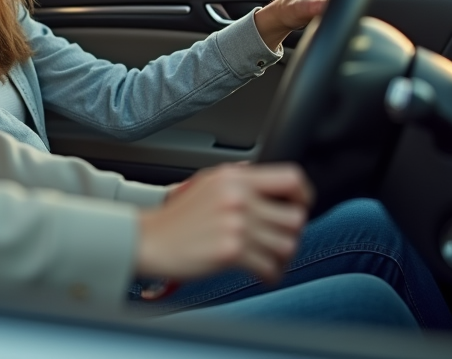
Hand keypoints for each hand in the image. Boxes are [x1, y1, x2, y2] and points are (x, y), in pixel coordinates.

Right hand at [135, 163, 311, 282]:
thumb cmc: (176, 218)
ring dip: (281, 258)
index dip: (304, 194)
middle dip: (291, 235)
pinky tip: (260, 274)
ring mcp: (235, 224)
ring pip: (287, 245)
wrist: (148, 240)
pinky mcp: (231, 251)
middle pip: (295, 217)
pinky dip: (269, 275)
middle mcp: (238, 197)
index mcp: (234, 178)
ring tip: (268, 260)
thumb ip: (240, 181)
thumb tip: (274, 185)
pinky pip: (269, 267)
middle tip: (279, 242)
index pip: (290, 177)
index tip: (300, 206)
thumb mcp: (207, 184)